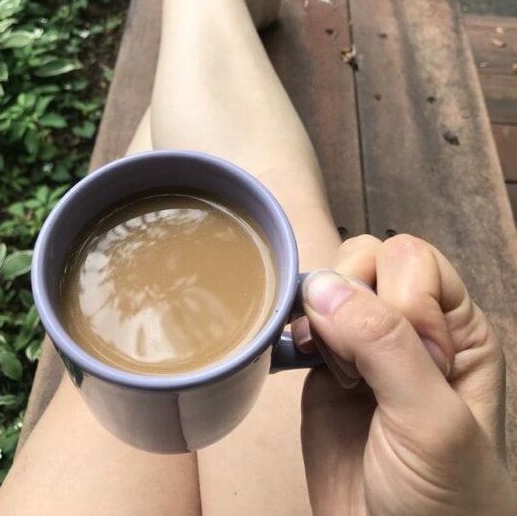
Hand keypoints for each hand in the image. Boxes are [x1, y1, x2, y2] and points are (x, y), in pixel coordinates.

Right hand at [298, 234, 516, 515]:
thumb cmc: (444, 504)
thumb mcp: (431, 422)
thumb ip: (385, 345)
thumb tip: (322, 285)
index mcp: (458, 331)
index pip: (414, 262)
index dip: (399, 297)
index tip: (404, 356)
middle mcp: (412, 329)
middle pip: (368, 261)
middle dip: (353, 300)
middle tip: (360, 364)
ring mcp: (365, 347)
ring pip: (332, 284)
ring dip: (320, 315)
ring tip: (335, 368)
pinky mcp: (325, 370)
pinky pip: (303, 321)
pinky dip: (293, 329)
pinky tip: (303, 357)